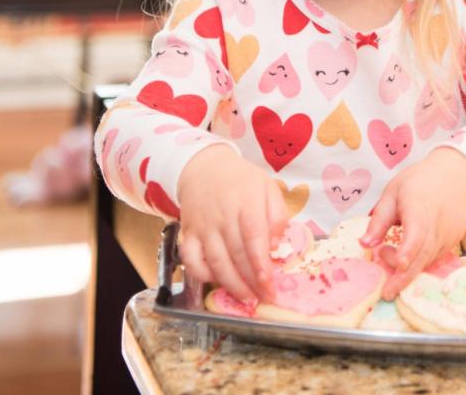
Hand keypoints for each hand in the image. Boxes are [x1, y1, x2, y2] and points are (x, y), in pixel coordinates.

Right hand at [176, 145, 288, 302]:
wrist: (203, 168)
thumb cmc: (241, 181)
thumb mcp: (268, 187)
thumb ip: (277, 215)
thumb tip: (275, 246)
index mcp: (246, 203)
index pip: (254, 239)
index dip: (261, 266)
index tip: (270, 286)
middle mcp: (223, 216)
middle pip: (237, 255)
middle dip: (251, 282)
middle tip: (263, 298)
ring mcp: (203, 226)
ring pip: (215, 262)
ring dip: (231, 285)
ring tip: (246, 298)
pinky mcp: (188, 233)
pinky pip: (190, 260)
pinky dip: (202, 275)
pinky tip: (217, 281)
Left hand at [359, 147, 465, 299]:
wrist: (456, 176)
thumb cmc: (419, 182)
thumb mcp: (393, 192)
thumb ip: (379, 219)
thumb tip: (365, 244)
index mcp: (420, 208)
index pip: (416, 234)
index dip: (408, 251)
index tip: (398, 264)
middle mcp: (437, 226)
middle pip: (422, 256)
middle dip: (404, 277)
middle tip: (387, 293)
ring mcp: (448, 236)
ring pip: (428, 261)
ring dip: (410, 272)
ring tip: (389, 272)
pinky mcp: (452, 242)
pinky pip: (435, 258)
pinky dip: (420, 265)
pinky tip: (407, 264)